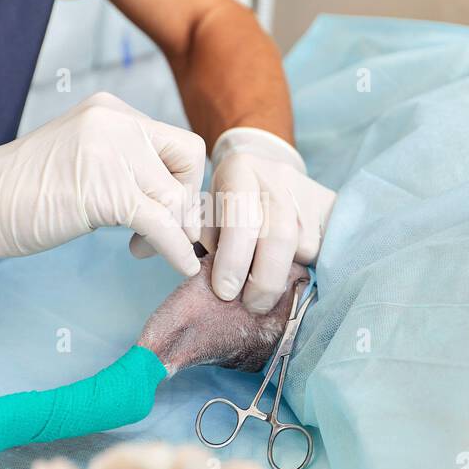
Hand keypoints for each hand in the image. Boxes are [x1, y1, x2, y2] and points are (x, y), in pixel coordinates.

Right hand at [0, 91, 203, 280]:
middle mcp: (116, 121)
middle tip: (161, 233)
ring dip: (173, 230)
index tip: (165, 212)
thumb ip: (124, 166)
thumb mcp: (83, 160)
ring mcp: (110, 152)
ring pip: (176, 196)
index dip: (183, 183)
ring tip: (141, 247)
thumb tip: (176, 201)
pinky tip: (179, 265)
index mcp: (112, 111)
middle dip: (185, 205)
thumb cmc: (22, 193)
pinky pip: (161, 223)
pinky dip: (175, 249)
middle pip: (188, 163)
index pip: (179, 143)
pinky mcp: (104, 191)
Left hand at [185, 127, 333, 313]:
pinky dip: (307, 268)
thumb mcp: (202, 207)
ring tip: (267, 298)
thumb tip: (139, 248)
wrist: (268, 163)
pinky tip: (294, 279)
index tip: (223, 291)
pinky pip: (324, 244)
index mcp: (238, 171)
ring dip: (284, 276)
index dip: (232, 258)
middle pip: (277, 234)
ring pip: (302, 243)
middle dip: (261, 277)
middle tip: (249, 305)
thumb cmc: (228, 199)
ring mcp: (305, 191)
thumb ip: (176, 229)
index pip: (239, 216)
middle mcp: (275, 177)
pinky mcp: (329, 205)